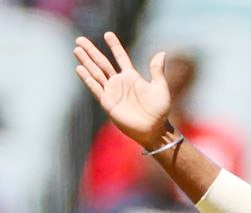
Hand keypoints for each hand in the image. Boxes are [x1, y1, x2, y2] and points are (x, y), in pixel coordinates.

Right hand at [73, 33, 171, 147]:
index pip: (121, 58)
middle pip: (102, 62)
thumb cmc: (159, 110)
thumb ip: (157, 70)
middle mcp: (120, 82)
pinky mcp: (107, 101)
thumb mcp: (160, 87)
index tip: (108, 34)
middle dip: (92, 51)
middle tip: (80, 39)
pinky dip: (87, 78)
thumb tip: (162, 52)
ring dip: (86, 61)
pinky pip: (95, 87)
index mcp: (132, 77)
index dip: (115, 46)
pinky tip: (79, 68)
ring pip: (95, 72)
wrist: (153, 129)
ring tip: (77, 49)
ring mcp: (112, 91)